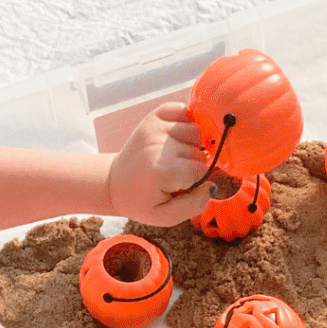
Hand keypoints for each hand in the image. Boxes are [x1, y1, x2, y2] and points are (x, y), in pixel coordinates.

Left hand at [107, 103, 211, 225]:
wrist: (114, 183)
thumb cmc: (142, 202)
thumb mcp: (166, 217)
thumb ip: (194, 206)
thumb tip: (211, 186)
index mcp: (162, 170)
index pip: (201, 170)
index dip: (198, 181)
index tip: (185, 186)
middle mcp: (159, 145)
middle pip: (199, 151)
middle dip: (195, 165)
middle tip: (179, 175)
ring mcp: (155, 127)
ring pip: (195, 131)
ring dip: (193, 145)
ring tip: (179, 156)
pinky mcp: (152, 117)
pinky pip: (182, 110)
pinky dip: (186, 121)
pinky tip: (179, 138)